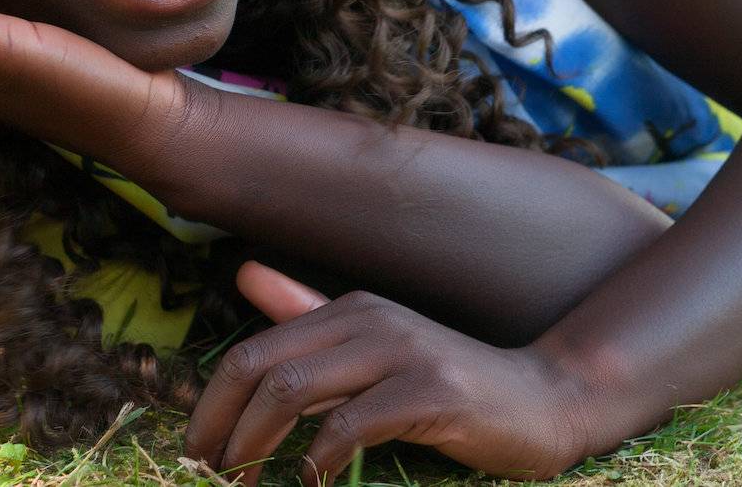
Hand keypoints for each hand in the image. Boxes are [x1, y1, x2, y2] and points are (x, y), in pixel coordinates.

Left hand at [186, 261, 594, 485]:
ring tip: (246, 485)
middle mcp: (371, 321)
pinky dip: (319, 461)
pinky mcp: (433, 392)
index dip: (212, 405)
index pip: (251, 350)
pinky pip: (352, 425)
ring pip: (295, 389)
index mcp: (351, 311)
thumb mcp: (376, 350)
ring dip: (256, 446)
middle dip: (220, 428)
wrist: (542, 400)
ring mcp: (404, 353)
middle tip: (209, 476)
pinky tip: (312, 485)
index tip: (199, 454)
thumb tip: (247, 275)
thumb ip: (312, 318)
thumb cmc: (450, 386)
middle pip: (262, 366)